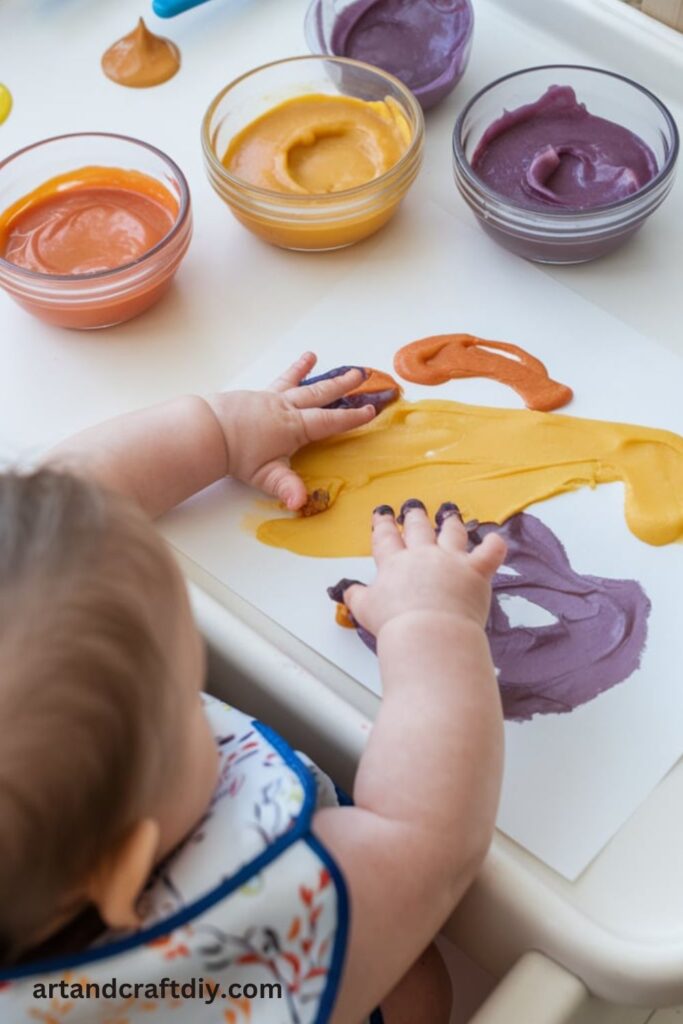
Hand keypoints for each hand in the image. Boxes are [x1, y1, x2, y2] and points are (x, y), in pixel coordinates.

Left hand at [207, 353, 374, 509]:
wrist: (207, 431)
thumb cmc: (237, 455)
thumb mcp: (266, 475)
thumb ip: (287, 487)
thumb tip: (299, 504)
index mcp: (294, 427)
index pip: (330, 421)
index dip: (352, 417)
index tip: (371, 410)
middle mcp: (286, 408)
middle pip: (319, 394)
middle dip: (341, 386)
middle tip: (360, 374)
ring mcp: (269, 398)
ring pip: (296, 383)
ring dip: (307, 370)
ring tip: (313, 356)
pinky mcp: (254, 395)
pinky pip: (276, 381)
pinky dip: (286, 373)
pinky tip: (288, 368)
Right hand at [343, 501, 506, 634]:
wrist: (428, 632)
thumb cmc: (395, 624)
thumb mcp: (364, 610)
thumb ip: (356, 597)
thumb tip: (348, 591)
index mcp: (394, 563)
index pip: (386, 538)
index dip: (384, 524)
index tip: (383, 514)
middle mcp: (423, 555)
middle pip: (418, 528)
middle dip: (415, 516)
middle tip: (413, 508)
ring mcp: (451, 561)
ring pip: (452, 533)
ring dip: (451, 522)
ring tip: (449, 513)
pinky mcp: (475, 572)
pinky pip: (489, 554)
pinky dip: (494, 546)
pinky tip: (496, 540)